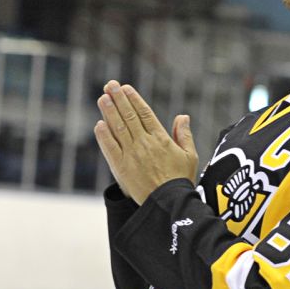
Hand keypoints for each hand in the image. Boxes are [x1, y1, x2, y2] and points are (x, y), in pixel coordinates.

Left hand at [94, 80, 197, 204]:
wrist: (168, 203)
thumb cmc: (181, 180)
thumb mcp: (190, 156)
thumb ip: (184, 135)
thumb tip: (183, 116)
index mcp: (161, 139)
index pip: (145, 114)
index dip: (134, 99)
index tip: (126, 88)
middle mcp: (144, 143)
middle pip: (129, 116)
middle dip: (119, 99)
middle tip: (110, 85)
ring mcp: (131, 155)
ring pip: (118, 128)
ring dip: (109, 112)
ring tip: (102, 97)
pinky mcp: (121, 168)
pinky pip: (110, 148)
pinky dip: (104, 136)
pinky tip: (99, 124)